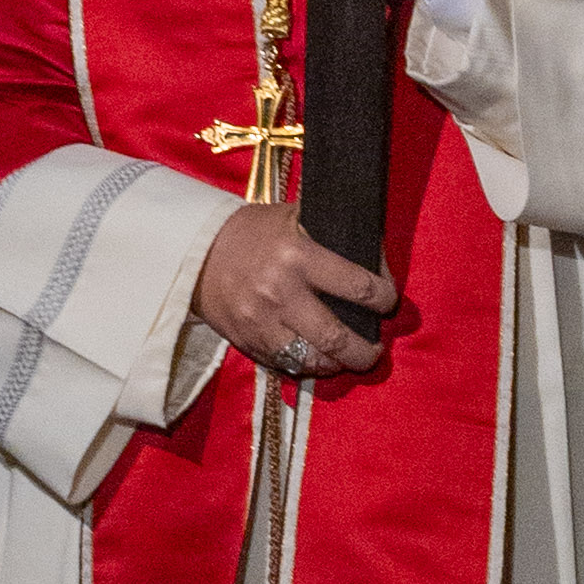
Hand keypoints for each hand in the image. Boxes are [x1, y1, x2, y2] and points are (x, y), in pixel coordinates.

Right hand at [196, 203, 397, 382]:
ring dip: (336, 364)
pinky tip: (317, 359)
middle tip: (374, 350)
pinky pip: (286, 366)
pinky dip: (307, 366)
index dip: (383, 299)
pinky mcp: (247, 341)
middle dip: (365, 351)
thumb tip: (376, 259)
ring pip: (312, 361)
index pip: (358, 286)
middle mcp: (281, 293)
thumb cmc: (253, 231)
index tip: (387, 301)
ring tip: (346, 359)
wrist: (195, 251)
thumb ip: (333, 235)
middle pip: (337, 338)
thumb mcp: (293, 217)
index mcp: (297, 256)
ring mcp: (262, 322)